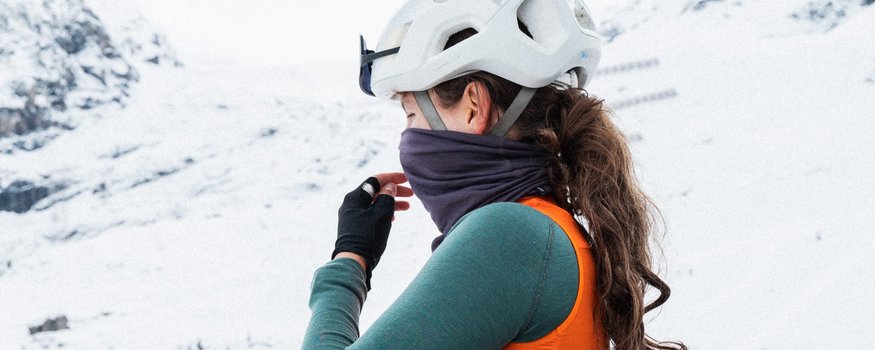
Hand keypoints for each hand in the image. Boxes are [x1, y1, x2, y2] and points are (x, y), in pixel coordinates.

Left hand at [332, 173, 411, 288]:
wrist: (353, 261)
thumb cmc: (368, 237)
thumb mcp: (382, 214)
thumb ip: (387, 196)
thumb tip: (389, 186)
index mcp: (355, 197)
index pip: (375, 180)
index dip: (392, 178)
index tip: (407, 179)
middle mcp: (351, 204)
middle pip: (376, 191)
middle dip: (394, 191)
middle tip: (412, 194)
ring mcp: (352, 216)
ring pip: (375, 203)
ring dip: (391, 203)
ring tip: (407, 207)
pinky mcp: (354, 227)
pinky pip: (371, 213)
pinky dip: (383, 212)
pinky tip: (394, 216)